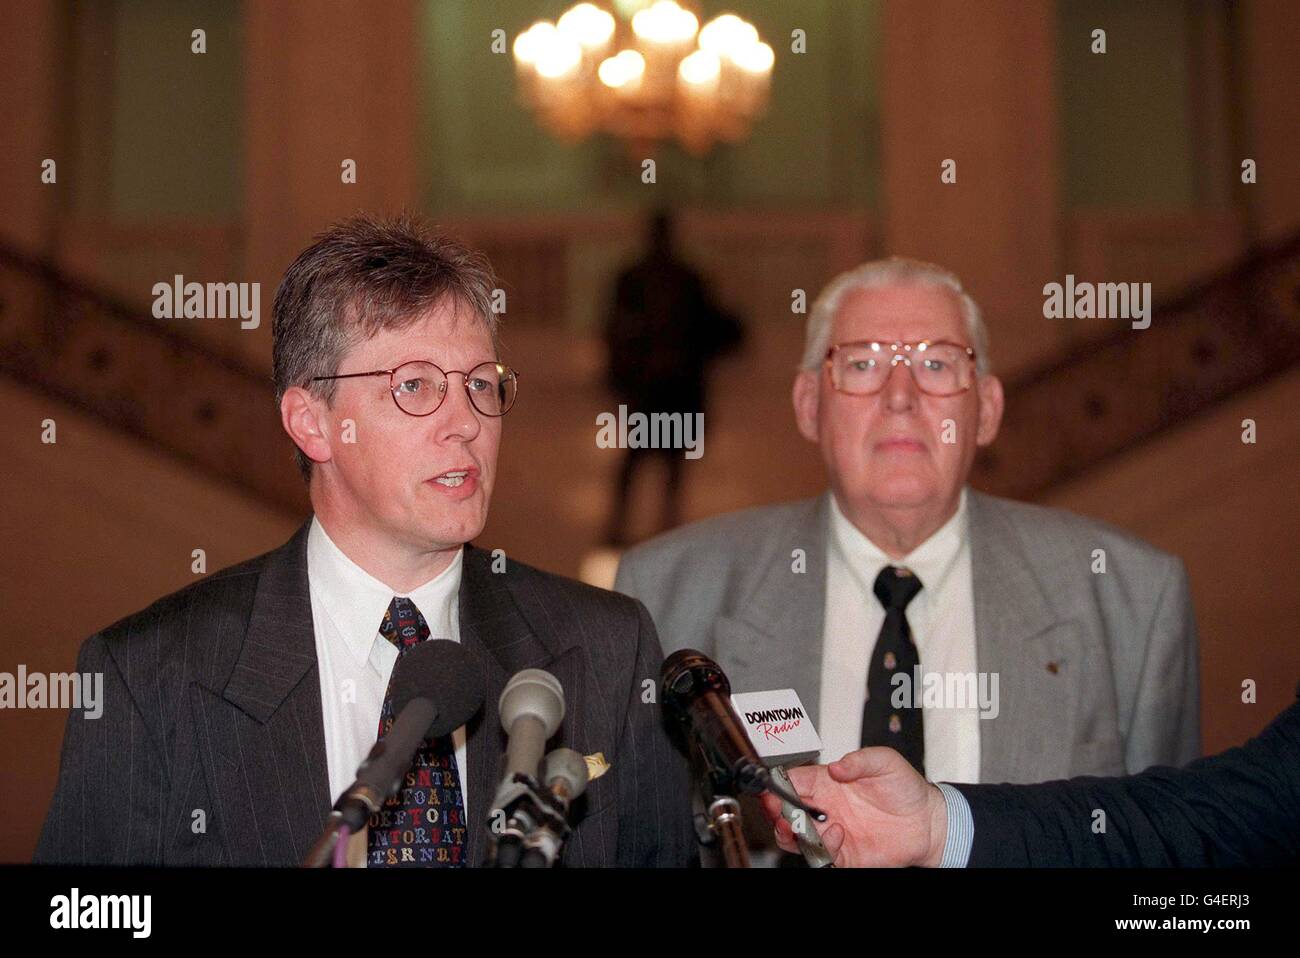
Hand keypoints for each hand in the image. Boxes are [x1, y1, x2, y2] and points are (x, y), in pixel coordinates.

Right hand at [760, 747, 948, 866]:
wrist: (927, 822)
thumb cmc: (905, 788)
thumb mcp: (885, 761)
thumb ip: (860, 760)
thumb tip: (836, 768)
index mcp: (827, 782)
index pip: (793, 781)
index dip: (778, 784)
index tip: (772, 788)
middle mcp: (825, 807)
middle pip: (786, 810)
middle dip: (776, 811)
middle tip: (778, 810)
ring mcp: (832, 831)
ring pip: (796, 837)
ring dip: (791, 833)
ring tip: (797, 827)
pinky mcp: (843, 854)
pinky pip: (822, 855)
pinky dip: (823, 847)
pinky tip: (838, 835)